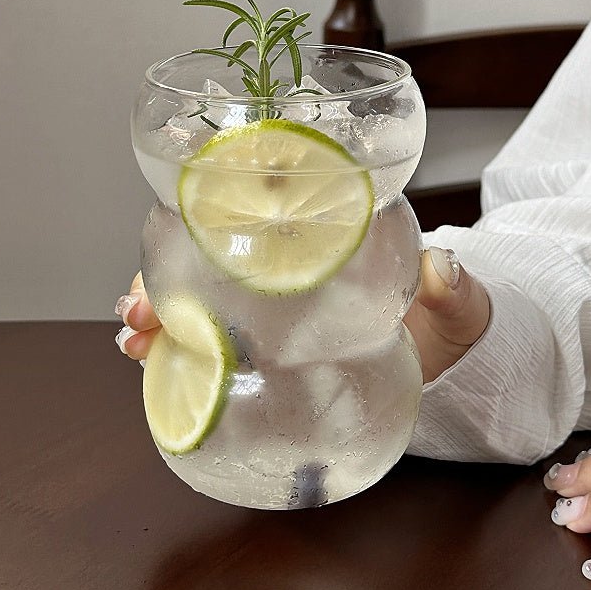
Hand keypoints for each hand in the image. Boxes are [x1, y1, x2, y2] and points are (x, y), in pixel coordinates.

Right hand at [115, 247, 491, 381]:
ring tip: (133, 340)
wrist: (450, 363)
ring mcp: (278, 316)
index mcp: (324, 248)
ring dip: (161, 318)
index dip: (207, 230)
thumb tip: (442, 266)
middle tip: (136, 310)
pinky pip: (218, 348)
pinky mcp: (276, 356)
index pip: (256, 224)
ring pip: (203, 304)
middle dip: (163, 281)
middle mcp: (291, 275)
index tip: (170, 245)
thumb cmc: (450, 320)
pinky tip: (151, 365)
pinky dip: (180, 354)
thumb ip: (452, 288)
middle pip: (211, 265)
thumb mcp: (457, 304)